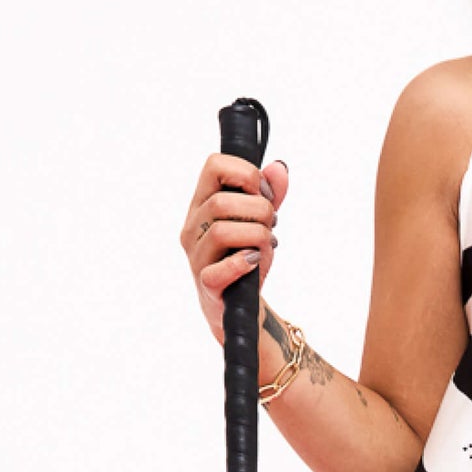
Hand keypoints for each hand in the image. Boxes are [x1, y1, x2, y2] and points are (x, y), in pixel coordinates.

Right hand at [181, 152, 289, 347]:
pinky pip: (219, 271)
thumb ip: (270, 194)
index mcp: (202, 204)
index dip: (246, 173)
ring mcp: (196, 257)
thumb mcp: (261, 222)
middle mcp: (193, 227)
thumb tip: (279, 168)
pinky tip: (255, 260)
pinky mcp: (207, 285)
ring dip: (257, 235)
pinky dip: (243, 263)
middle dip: (259, 209)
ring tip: (266, 244)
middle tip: (271, 224)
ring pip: (222, 232)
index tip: (263, 193)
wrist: (240, 306)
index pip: (214, 166)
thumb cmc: (246, 258)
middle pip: (221, 202)